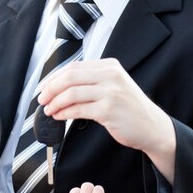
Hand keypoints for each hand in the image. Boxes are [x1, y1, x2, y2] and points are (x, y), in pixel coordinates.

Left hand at [37, 59, 175, 181]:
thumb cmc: (129, 108)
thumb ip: (91, 81)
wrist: (152, 127)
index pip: (73, 67)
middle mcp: (110, 75)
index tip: (43, 88)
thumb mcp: (113, 85)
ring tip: (48, 110)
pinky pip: (78, 109)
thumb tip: (58, 86)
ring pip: (71, 93)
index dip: (53, 77)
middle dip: (50, 89)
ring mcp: (111, 92)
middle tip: (41, 99)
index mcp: (109, 66)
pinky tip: (59, 116)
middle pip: (69, 77)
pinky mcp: (109, 110)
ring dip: (55, 102)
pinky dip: (64, 113)